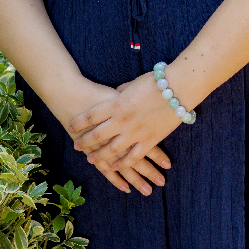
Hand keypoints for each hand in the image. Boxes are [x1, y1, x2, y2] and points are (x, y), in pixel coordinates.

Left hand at [51, 76, 171, 195]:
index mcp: (116, 104)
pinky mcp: (149, 140)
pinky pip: (133, 156)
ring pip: (112, 149)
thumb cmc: (155, 81)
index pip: (91, 116)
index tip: (71, 127)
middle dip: (85, 141)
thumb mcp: (131, 85)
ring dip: (100, 155)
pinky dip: (123, 163)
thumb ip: (120, 93)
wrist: (178, 87)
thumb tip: (115, 96)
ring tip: (91, 159)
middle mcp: (122, 120)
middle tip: (76, 146)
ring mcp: (135, 132)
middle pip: (97, 134)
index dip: (79, 123)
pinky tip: (116, 167)